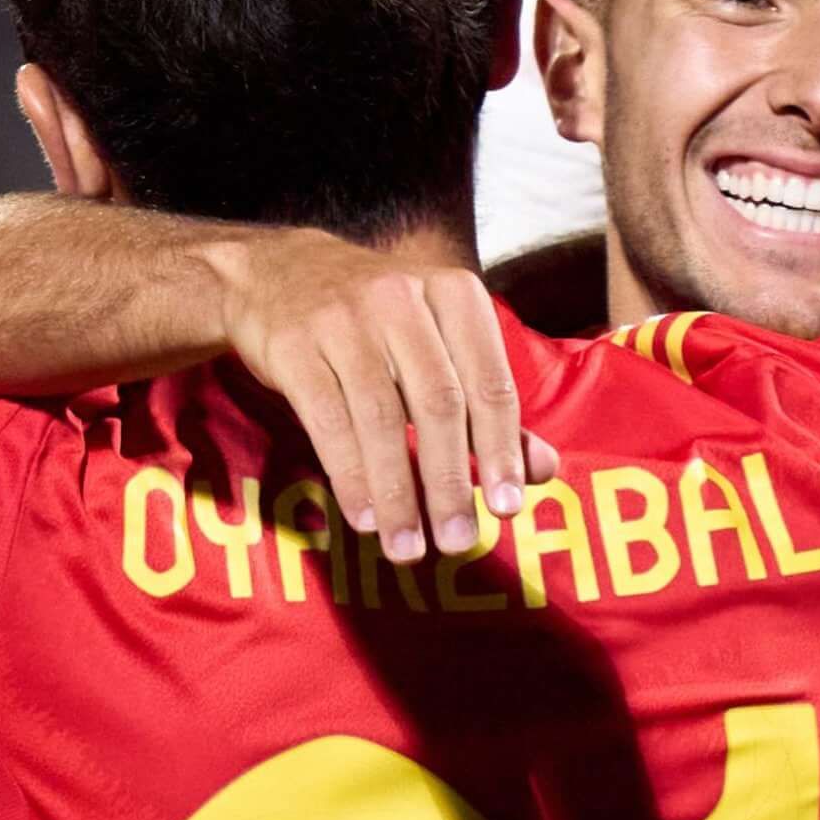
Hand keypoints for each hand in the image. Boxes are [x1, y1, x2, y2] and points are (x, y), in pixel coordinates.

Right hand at [205, 229, 559, 565]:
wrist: (276, 272)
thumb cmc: (375, 322)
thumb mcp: (438, 343)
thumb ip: (488, 405)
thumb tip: (543, 470)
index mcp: (453, 295)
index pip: (487, 381)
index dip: (501, 448)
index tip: (507, 508)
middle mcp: (401, 299)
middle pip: (437, 403)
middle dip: (449, 481)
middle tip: (457, 540)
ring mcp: (343, 319)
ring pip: (380, 417)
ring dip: (396, 491)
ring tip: (407, 547)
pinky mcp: (293, 344)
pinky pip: (327, 420)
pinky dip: (349, 475)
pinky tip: (364, 517)